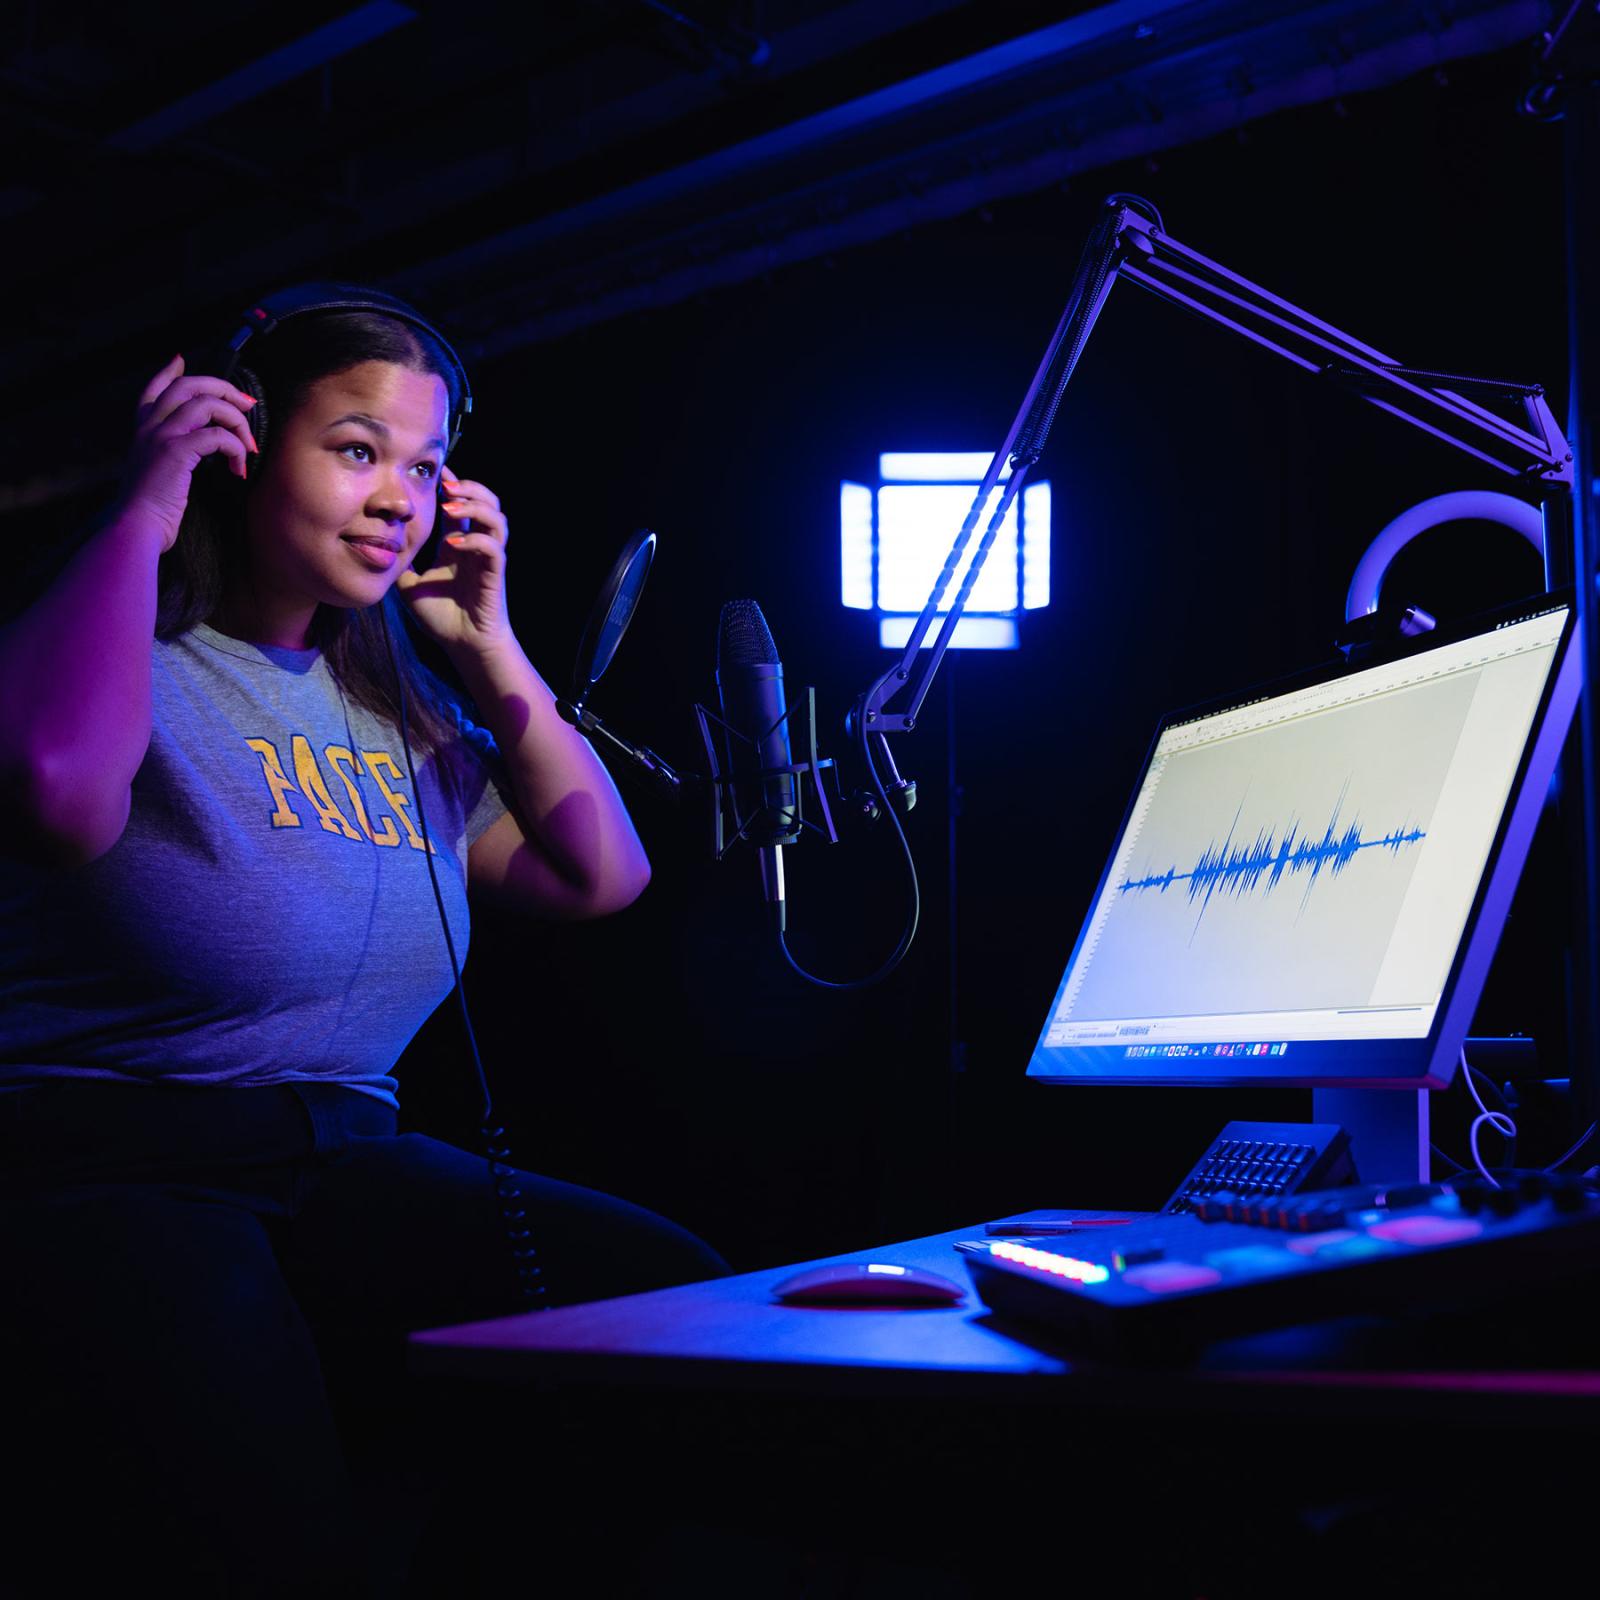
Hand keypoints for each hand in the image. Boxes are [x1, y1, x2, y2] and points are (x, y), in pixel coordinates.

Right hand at [117, 355, 259, 551]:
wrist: (135, 527)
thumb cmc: (150, 510)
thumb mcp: (156, 473)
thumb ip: (170, 454)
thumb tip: (198, 448)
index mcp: (142, 430)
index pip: (153, 388)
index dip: (169, 371)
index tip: (181, 360)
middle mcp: (149, 427)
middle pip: (189, 386)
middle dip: (224, 389)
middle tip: (246, 404)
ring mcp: (161, 436)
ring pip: (207, 404)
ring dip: (237, 421)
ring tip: (248, 445)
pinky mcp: (176, 452)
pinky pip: (217, 436)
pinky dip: (236, 448)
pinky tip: (239, 467)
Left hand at [395, 471, 513, 659]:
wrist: (463, 645)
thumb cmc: (441, 617)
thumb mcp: (409, 585)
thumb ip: (399, 564)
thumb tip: (373, 550)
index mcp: (459, 546)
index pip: (461, 506)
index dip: (453, 485)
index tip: (435, 471)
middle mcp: (477, 547)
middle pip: (489, 502)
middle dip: (470, 487)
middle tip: (446, 484)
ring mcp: (488, 559)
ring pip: (496, 519)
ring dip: (474, 507)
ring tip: (450, 506)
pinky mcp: (494, 575)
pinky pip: (492, 548)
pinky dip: (474, 540)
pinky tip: (452, 544)